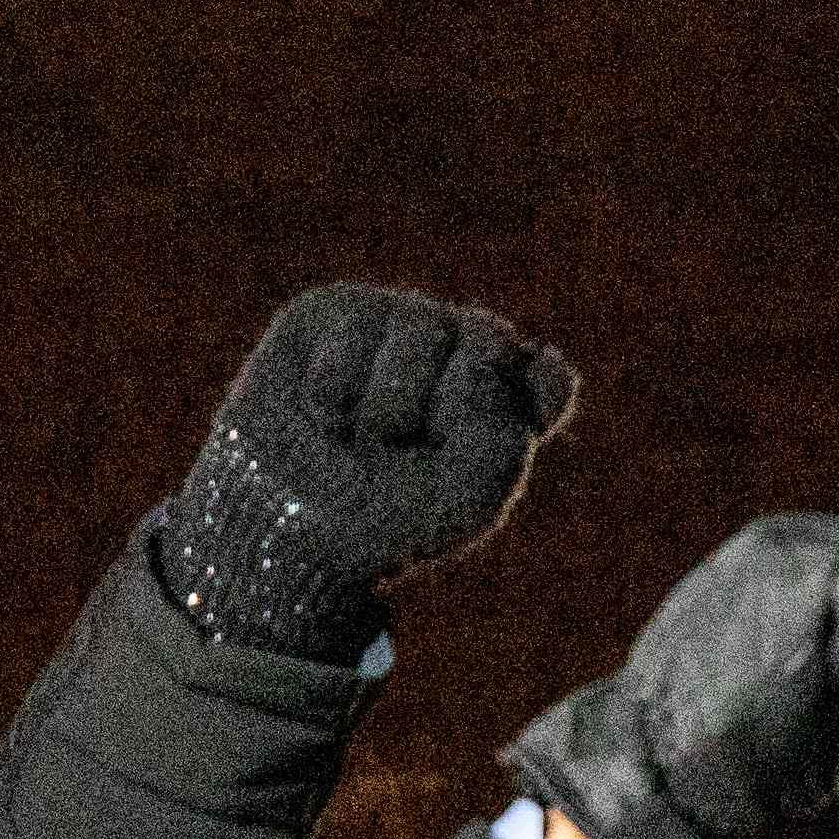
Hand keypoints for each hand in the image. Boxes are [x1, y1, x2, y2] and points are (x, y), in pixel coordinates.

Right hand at [144, 287, 576, 661]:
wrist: (291, 527)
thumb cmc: (385, 516)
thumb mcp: (466, 494)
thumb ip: (502, 426)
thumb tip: (468, 332)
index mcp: (504, 403)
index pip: (547, 379)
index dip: (528, 401)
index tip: (509, 436)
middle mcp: (457, 353)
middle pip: (490, 343)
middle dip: (449, 406)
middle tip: (407, 450)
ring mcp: (400, 324)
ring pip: (423, 329)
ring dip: (388, 406)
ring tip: (362, 437)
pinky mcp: (336, 311)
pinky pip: (353, 334)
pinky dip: (336, 393)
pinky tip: (323, 415)